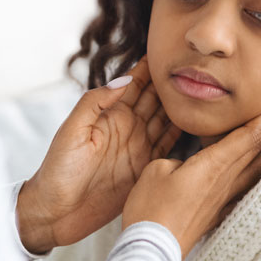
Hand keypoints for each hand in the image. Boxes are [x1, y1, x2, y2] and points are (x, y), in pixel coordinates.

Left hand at [17, 58, 181, 253]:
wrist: (56, 211)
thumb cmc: (58, 169)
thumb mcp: (72, 130)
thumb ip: (95, 102)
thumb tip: (126, 79)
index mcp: (110, 115)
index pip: (135, 84)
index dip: (150, 67)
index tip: (170, 49)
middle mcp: (128, 128)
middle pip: (156, 99)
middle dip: (174, 82)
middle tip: (196, 65)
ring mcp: (138, 148)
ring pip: (167, 120)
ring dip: (183, 106)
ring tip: (203, 89)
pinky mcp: (145, 169)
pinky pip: (168, 147)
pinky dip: (184, 135)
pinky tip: (199, 123)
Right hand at [122, 95, 260, 257]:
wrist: (152, 247)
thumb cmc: (151, 207)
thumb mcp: (157, 170)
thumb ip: (176, 159)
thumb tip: (185, 162)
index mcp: (212, 164)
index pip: (248, 135)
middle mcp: (224, 180)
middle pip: (257, 148)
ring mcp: (222, 198)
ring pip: (256, 168)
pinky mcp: (215, 213)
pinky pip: (244, 189)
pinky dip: (259, 177)